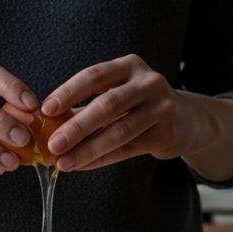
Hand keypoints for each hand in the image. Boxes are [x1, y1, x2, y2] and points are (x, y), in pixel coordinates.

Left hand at [40, 54, 200, 171]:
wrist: (186, 120)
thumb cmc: (140, 104)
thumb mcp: (116, 93)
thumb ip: (84, 105)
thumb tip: (47, 124)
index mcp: (129, 66)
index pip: (94, 75)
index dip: (69, 92)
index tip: (46, 109)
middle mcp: (148, 82)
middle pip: (108, 104)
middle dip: (77, 126)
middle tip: (53, 144)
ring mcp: (161, 108)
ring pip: (119, 131)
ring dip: (88, 149)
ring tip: (65, 162)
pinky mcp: (165, 134)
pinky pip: (128, 149)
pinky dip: (102, 159)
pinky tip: (84, 165)